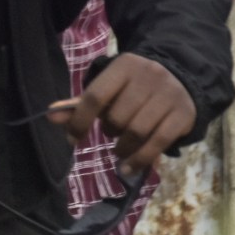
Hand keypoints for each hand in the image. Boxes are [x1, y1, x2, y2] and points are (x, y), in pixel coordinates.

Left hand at [47, 53, 195, 174]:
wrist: (182, 77)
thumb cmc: (135, 86)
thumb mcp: (110, 87)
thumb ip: (82, 104)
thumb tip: (50, 116)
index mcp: (124, 66)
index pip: (95, 96)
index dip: (80, 121)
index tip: (72, 139)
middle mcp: (149, 76)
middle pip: (118, 117)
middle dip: (109, 131)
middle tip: (112, 132)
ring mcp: (169, 95)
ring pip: (137, 132)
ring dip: (123, 148)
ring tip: (120, 150)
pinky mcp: (184, 114)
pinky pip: (158, 143)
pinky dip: (140, 160)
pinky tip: (128, 168)